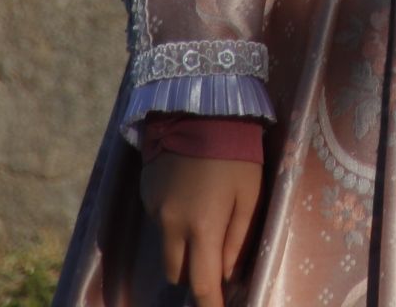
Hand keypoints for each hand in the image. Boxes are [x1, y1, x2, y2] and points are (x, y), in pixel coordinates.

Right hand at [142, 153, 262, 306]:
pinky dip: (173, 220)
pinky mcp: (145, 194)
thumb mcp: (250, 195)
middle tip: (214, 260)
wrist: (200, 108)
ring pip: (166, 248)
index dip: (210, 305)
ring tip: (204, 215)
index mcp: (203, 228)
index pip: (202, 285)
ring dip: (183, 247)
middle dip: (194, 274)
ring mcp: (154, 210)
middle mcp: (171, 225)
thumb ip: (238, 239)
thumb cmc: (236, 153)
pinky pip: (159, 222)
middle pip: (177, 273)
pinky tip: (189, 194)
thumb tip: (228, 275)